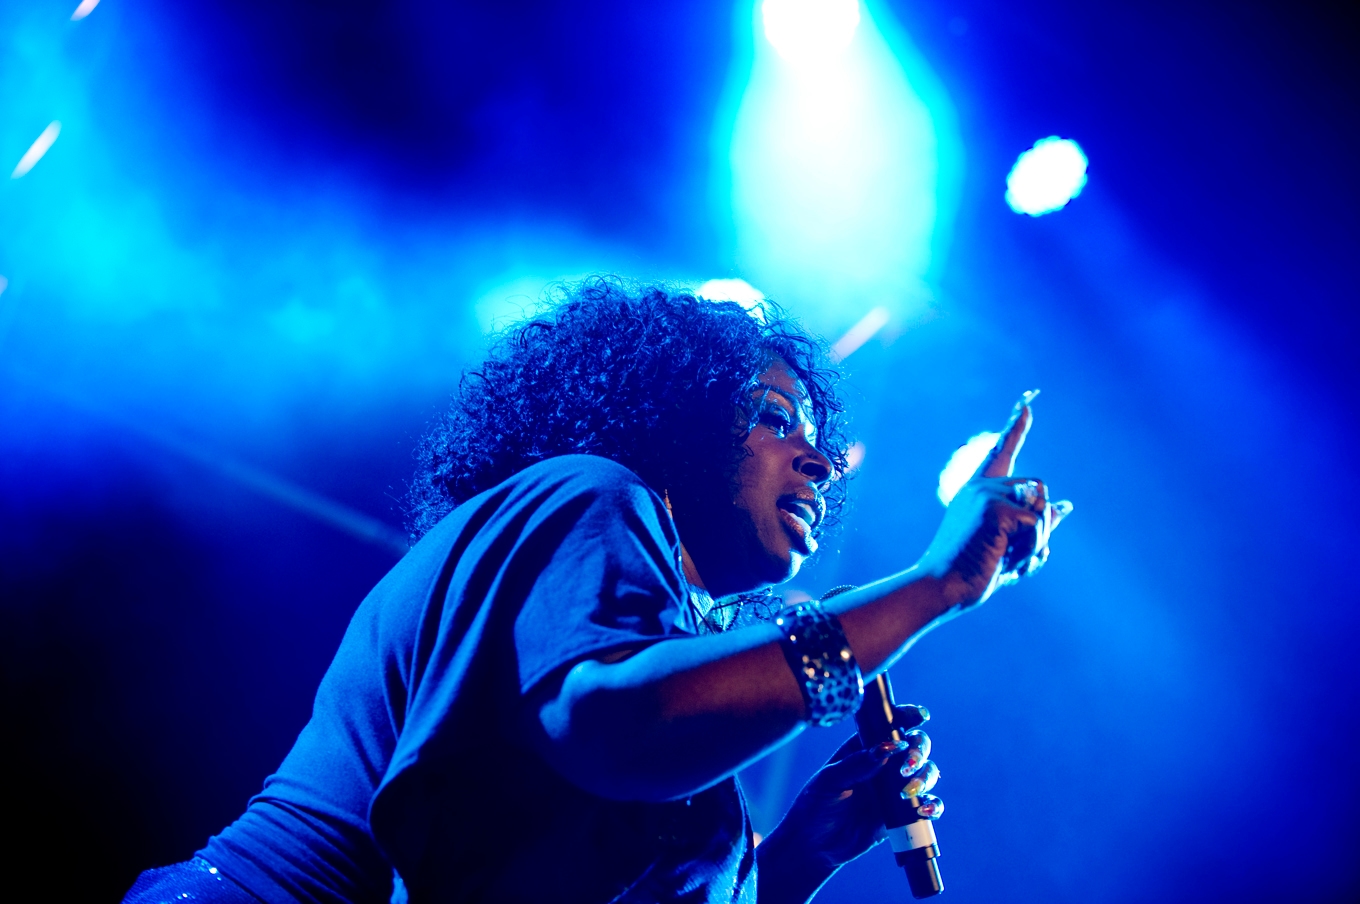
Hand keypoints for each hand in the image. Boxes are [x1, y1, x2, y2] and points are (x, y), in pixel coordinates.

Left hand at [757, 708, 942, 901]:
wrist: (815, 846)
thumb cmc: (815, 805)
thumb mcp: (830, 781)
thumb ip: (857, 764)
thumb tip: (888, 747)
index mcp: (864, 747)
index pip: (891, 725)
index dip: (909, 716)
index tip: (920, 716)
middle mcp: (885, 764)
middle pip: (916, 746)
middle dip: (920, 751)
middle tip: (907, 765)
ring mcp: (896, 789)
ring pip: (927, 773)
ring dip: (925, 778)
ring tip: (908, 792)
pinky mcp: (904, 815)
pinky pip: (928, 806)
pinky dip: (933, 805)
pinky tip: (924, 811)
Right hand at [920, 392, 1071, 609]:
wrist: (943, 587)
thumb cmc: (973, 572)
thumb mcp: (1012, 546)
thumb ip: (1036, 525)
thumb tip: (1067, 506)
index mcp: (980, 492)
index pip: (1002, 452)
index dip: (1016, 427)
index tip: (1028, 402)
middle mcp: (982, 487)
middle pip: (1039, 490)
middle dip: (1040, 525)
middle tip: (1016, 555)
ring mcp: (987, 495)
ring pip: (1042, 507)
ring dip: (1038, 540)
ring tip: (1011, 561)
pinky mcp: (994, 509)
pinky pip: (1037, 524)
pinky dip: (1032, 549)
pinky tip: (1010, 564)